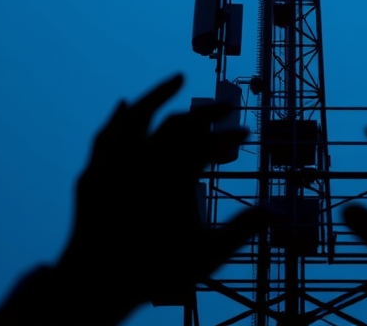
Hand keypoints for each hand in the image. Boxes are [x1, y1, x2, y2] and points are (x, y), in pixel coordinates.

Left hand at [55, 74, 264, 322]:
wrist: (97, 285)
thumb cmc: (155, 271)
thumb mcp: (206, 255)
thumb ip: (241, 229)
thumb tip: (274, 211)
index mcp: (174, 174)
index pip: (208, 142)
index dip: (229, 136)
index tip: (247, 134)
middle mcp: (143, 160)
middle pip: (178, 123)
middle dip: (205, 113)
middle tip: (225, 107)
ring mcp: (114, 163)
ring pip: (137, 116)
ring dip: (158, 95)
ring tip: (176, 80)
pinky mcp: (92, 173)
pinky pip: (106, 136)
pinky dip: (118, 118)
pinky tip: (123, 106)